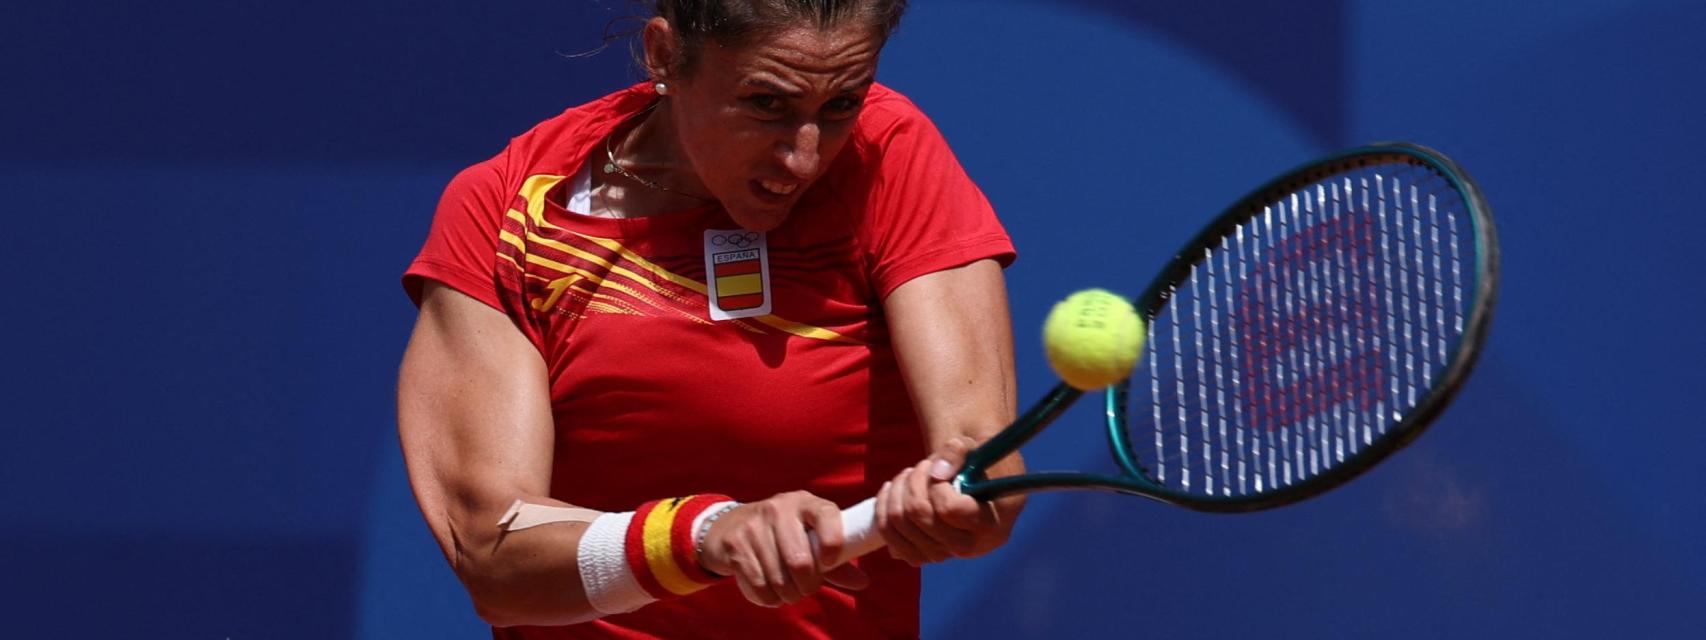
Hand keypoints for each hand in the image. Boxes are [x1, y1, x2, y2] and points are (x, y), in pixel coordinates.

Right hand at [697, 491, 869, 606]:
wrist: (730, 527)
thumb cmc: (781, 536)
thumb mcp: (809, 539)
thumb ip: (836, 562)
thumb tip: (863, 582)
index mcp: (805, 503)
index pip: (827, 516)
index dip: (833, 542)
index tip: (829, 562)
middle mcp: (779, 508)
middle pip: (800, 561)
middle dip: (807, 585)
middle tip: (806, 587)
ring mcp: (754, 525)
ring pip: (779, 578)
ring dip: (787, 594)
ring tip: (787, 590)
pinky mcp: (735, 543)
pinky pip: (758, 585)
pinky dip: (767, 598)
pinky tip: (768, 590)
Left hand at [875, 436, 1011, 565]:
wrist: (970, 484)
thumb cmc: (975, 463)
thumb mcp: (973, 448)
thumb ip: (957, 452)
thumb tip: (936, 472)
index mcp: (992, 524)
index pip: (950, 510)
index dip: (937, 485)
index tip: (939, 470)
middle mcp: (970, 548)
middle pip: (921, 517)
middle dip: (913, 483)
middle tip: (922, 466)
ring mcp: (944, 555)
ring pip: (900, 526)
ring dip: (896, 492)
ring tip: (908, 474)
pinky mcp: (922, 557)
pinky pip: (889, 538)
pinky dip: (883, 509)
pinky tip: (892, 490)